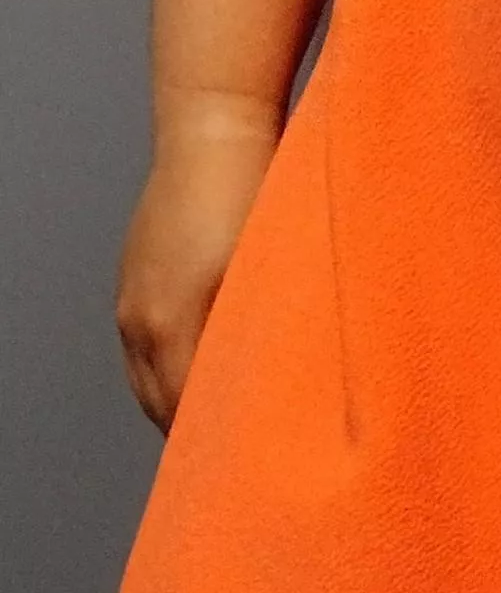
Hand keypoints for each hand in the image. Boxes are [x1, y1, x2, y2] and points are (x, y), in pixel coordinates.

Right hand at [115, 102, 281, 432]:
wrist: (216, 125)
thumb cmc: (253, 191)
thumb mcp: (268, 270)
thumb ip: (263, 336)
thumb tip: (276, 391)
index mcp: (170, 325)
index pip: (187, 414)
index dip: (219, 444)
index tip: (252, 467)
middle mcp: (139, 320)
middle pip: (163, 407)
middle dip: (197, 437)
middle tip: (244, 461)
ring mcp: (132, 300)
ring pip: (151, 382)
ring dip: (183, 406)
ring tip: (225, 429)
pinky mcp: (137, 281)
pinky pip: (147, 350)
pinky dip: (174, 373)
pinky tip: (206, 376)